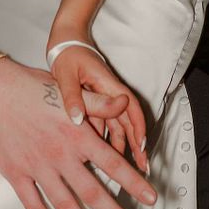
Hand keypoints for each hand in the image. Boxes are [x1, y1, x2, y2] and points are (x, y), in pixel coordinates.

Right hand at [0, 57, 155, 208]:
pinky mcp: (16, 174)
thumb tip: (125, 101)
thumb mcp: (67, 90)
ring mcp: (37, 167)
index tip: (150, 199)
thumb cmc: (29, 87)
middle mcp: (59, 154)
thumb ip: (97, 102)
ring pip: (65, 205)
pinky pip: (34, 204)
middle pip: (92, 192)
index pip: (112, 164)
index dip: (133, 183)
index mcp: (75, 133)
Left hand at [49, 42, 147, 174]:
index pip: (129, 106)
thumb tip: (78, 120)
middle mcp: (110, 92)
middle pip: (129, 119)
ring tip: (127, 166)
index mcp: (107, 84)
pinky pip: (106, 121)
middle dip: (138, 142)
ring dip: (125, 143)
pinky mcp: (97, 101)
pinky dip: (109, 137)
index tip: (141, 144)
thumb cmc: (67, 54)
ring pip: (119, 123)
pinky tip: (107, 153)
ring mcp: (105, 97)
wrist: (65, 42)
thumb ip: (72, 97)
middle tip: (143, 165)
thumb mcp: (66, 74)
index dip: (138, 126)